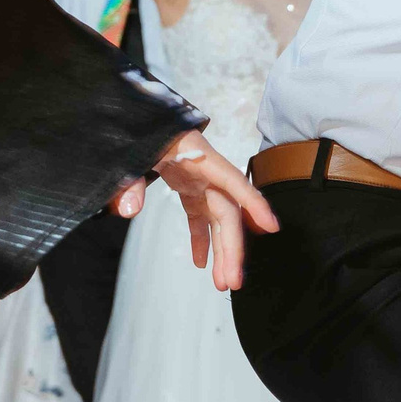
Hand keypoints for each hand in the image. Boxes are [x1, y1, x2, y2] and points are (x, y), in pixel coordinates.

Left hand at [116, 130, 279, 289]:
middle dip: (232, 248)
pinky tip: (200, 263)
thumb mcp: (130, 153)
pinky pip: (199, 217)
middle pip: (227, 212)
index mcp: (197, 156)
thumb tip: (130, 211)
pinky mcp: (187, 187)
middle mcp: (204, 170)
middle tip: (232, 281)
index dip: (253, 204)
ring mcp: (198, 180)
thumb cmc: (135, 130)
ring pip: (218, 219)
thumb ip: (129, 181)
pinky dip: (200, 239)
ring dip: (222, 251)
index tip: (271, 227)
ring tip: (222, 282)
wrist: (130, 119)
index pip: (231, 180)